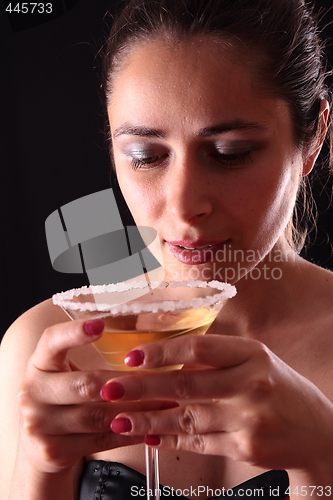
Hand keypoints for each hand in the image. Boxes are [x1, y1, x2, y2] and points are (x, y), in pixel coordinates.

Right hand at [17, 319, 165, 474]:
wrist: (41, 444)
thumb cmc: (66, 397)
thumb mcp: (66, 371)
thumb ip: (90, 354)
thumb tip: (142, 332)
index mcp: (38, 363)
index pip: (51, 341)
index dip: (74, 332)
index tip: (100, 325)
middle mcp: (33, 392)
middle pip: (85, 384)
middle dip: (126, 383)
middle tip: (158, 378)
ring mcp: (39, 424)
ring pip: (97, 415)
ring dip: (135, 409)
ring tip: (164, 403)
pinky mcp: (53, 451)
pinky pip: (100, 440)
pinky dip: (129, 433)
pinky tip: (150, 427)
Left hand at [102, 334, 332, 471]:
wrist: (317, 430)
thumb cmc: (278, 387)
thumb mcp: (255, 360)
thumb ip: (216, 359)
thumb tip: (166, 362)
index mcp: (252, 354)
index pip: (199, 348)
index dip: (162, 353)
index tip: (133, 357)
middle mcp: (251, 384)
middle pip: (187, 384)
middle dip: (142, 388)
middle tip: (109, 389)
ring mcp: (249, 419)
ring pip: (187, 418)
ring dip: (149, 420)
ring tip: (119, 418)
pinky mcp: (245, 448)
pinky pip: (199, 441)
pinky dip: (171, 438)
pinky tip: (149, 436)